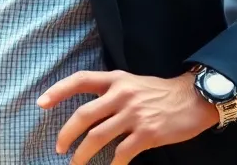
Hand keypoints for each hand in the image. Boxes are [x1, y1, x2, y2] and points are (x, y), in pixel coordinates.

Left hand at [38, 70, 218, 164]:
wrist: (195, 99)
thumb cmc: (159, 93)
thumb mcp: (131, 83)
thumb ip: (110, 91)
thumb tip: (87, 110)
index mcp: (115, 80)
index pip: (79, 80)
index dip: (58, 91)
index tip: (41, 103)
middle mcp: (121, 95)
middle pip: (84, 115)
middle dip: (66, 134)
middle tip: (58, 147)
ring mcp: (134, 115)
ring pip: (98, 136)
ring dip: (82, 154)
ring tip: (74, 164)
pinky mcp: (147, 134)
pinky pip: (122, 153)